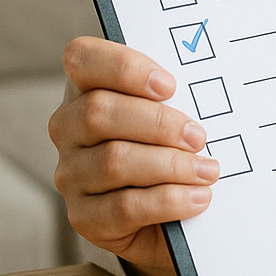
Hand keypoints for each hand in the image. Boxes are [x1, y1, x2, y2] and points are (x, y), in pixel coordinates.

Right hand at [49, 36, 219, 275]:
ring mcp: (71, 174)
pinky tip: (198, 197)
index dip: (123, 68)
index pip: (82, 59)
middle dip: (157, 123)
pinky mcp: (84, 217)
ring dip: (171, 165)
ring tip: (207, 170)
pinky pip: (124, 207)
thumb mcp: (169, 111)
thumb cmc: (169, 146)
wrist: (166, 214)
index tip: (170, 85)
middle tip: (198, 135)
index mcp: (85, 88)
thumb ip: (173, 95)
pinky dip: (169, 200)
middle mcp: (68, 129)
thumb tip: (206, 83)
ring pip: (114, 161)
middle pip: (99, 112)